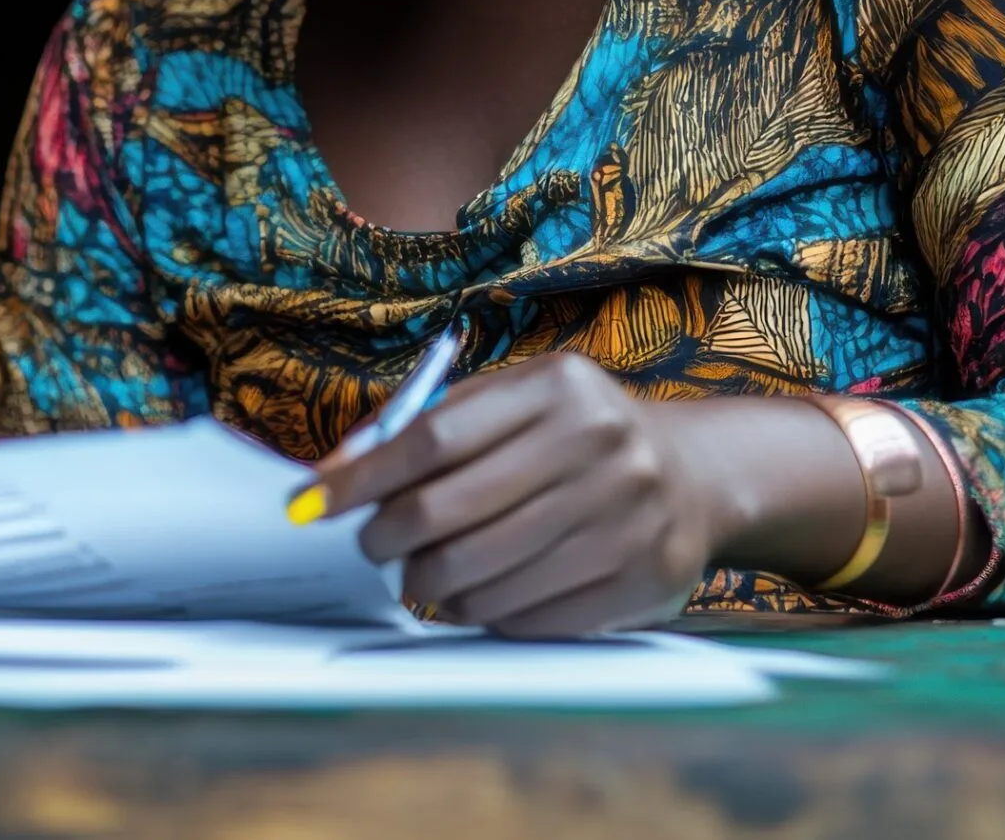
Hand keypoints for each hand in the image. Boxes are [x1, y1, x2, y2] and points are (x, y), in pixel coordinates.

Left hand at [316, 351, 722, 637]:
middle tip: (372, 548)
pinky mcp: (640, 579)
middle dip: (388, 539)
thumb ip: (426, 428)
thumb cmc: (571, 435)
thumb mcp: (510, 404)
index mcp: (560, 388)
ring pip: (484, 575)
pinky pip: (528, 616)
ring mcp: (626, 517)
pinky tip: (479, 596)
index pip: (433, 439)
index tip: (312, 503)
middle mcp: (599, 446)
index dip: (363, 478)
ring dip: (433, 586)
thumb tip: (334, 475)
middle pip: (450, 512)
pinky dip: (486, 613)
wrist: (692, 477)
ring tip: (424, 577)